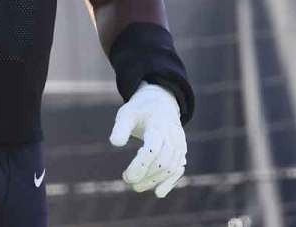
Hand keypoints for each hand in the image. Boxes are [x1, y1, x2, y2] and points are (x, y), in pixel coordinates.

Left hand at [109, 82, 187, 197]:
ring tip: (135, 187)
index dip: (140, 165)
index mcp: (158, 125)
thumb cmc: (139, 110)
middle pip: (163, 161)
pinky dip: (170, 182)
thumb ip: (120, 128)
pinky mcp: (181, 152)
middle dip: (145, 175)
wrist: (160, 103)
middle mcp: (172, 136)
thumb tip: (115, 143)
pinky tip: (158, 193)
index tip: (126, 176)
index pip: (152, 149)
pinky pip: (179, 169)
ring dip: (154, 180)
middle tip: (126, 180)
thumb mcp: (126, 114)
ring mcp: (179, 144)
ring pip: (171, 167)